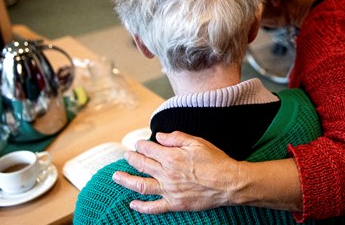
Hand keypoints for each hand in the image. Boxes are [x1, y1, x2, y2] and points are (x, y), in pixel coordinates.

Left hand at [112, 131, 239, 213]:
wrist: (229, 183)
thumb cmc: (215, 161)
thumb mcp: (197, 142)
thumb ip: (176, 138)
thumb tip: (159, 136)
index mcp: (171, 157)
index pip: (149, 149)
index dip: (141, 145)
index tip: (138, 143)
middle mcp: (167, 174)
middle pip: (142, 165)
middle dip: (131, 159)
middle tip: (126, 155)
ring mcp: (169, 191)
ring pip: (141, 186)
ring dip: (126, 181)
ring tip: (116, 177)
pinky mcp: (175, 204)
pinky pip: (154, 207)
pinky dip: (141, 207)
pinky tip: (132, 204)